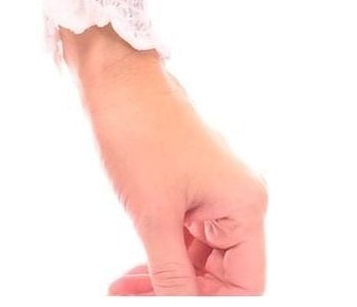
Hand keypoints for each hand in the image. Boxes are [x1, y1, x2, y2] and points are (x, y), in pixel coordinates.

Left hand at [72, 48, 266, 294]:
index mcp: (245, 205)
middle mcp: (238, 198)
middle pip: (220, 273)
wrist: (111, 73)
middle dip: (179, 291)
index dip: (210, 302)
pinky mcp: (189, 183)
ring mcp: (213, 190)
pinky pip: (184, 234)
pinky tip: (133, 269)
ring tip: (123, 287)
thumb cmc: (137, 132)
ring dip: (164, 275)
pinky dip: (161, 252)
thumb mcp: (153, 215)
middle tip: (132, 298)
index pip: (244, 285)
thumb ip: (171, 274)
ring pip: (199, 257)